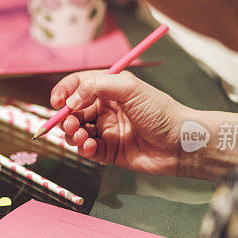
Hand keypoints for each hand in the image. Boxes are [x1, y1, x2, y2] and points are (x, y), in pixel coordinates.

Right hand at [51, 70, 190, 175]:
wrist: (180, 144)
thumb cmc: (161, 112)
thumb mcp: (129, 88)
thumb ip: (96, 86)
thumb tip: (70, 99)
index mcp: (110, 90)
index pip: (78, 86)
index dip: (64, 92)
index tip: (57, 102)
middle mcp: (106, 109)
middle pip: (73, 111)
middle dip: (66, 117)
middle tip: (70, 123)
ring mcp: (107, 131)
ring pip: (76, 132)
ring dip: (72, 134)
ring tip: (81, 136)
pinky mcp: (109, 152)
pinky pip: (87, 150)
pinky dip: (83, 148)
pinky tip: (90, 147)